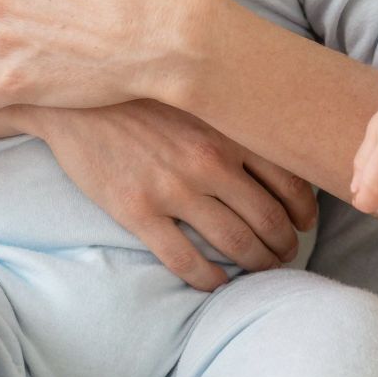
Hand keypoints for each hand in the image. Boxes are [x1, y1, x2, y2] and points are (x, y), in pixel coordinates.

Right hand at [30, 100, 317, 289]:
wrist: (72, 98)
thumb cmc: (139, 93)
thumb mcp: (195, 95)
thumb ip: (232, 119)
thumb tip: (276, 140)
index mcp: (226, 131)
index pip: (290, 181)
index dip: (305, 211)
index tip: (304, 223)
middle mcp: (208, 161)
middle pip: (269, 219)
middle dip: (284, 244)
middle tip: (286, 254)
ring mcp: (173, 189)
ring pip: (235, 244)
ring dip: (257, 264)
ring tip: (261, 269)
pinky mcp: (138, 211)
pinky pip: (186, 261)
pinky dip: (210, 280)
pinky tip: (216, 282)